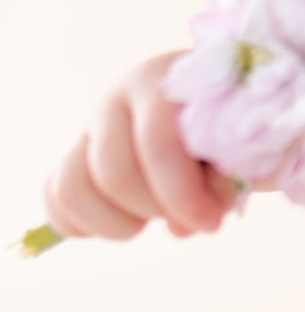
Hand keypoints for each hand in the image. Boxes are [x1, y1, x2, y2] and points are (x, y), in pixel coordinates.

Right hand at [41, 52, 243, 243]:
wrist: (216, 103)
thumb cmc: (234, 124)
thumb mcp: (242, 143)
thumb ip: (223, 180)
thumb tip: (180, 228)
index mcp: (163, 82)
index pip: (158, 145)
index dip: (182, 194)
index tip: (211, 222)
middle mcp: (116, 100)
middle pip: (114, 174)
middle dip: (155, 209)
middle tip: (188, 215)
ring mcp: (87, 128)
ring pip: (73, 189)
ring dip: (117, 223)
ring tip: (155, 217)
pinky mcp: (71, 155)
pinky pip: (54, 198)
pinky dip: (82, 224)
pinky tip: (124, 221)